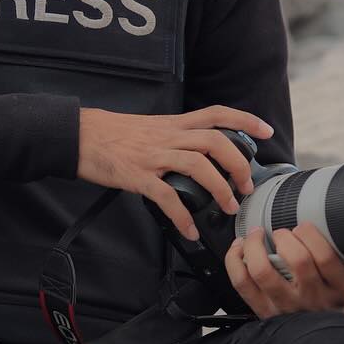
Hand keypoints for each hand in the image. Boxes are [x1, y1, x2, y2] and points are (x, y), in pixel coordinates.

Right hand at [76, 106, 274, 241]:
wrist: (78, 135)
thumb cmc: (111, 134)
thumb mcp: (148, 128)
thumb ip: (173, 137)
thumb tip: (193, 153)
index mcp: (172, 124)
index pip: (215, 113)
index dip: (244, 119)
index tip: (265, 131)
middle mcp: (167, 136)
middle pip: (215, 141)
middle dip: (238, 164)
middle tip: (246, 186)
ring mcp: (153, 155)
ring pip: (199, 165)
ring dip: (220, 189)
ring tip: (228, 207)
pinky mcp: (137, 175)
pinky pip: (167, 196)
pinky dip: (182, 216)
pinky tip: (190, 229)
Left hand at [224, 222, 343, 319]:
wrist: (328, 336)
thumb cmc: (339, 295)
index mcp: (341, 289)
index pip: (324, 257)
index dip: (310, 234)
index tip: (304, 226)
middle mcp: (313, 300)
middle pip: (296, 261)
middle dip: (286, 237)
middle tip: (283, 231)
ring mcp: (286, 307)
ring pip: (262, 271)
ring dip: (255, 245)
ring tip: (256, 234)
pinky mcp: (263, 311)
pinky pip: (242, 283)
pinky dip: (235, 260)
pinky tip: (240, 248)